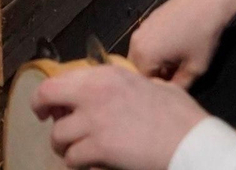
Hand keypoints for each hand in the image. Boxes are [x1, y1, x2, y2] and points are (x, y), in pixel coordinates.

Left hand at [33, 64, 207, 169]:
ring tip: (80, 153)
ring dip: (67, 147)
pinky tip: (94, 165)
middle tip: (57, 130)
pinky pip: (73, 159)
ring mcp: (93, 121)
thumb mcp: (153, 86)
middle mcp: (94, 92)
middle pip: (46, 99)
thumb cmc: (179, 115)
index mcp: (107, 75)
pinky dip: (80, 165)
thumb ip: (130, 85)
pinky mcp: (97, 148)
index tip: (51, 107)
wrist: (189, 143)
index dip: (50, 96)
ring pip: (58, 137)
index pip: (59, 79)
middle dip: (47, 117)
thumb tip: (123, 90)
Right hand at [128, 0, 235, 87]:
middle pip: (139, 70)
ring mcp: (141, 28)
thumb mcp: (194, 70)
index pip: (143, 85)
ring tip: (177, 63)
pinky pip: (147, 42)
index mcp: (142, 55)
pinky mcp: (149, 19)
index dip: (159, 91)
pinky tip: (177, 48)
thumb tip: (169, 96)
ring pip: (143, 56)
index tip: (174, 91)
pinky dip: (157, 49)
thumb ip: (177, 88)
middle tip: (176, 78)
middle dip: (155, 77)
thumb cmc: (203, 36)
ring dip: (156, 63)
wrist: (209, 0)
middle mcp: (135, 41)